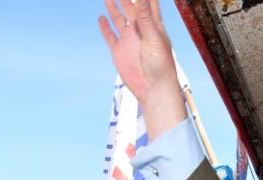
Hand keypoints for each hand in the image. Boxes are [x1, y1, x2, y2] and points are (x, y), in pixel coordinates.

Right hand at [98, 0, 186, 138]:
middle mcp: (140, 30)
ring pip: (119, 18)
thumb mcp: (153, 38)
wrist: (153, 88)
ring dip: (113, 7)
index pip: (148, 3)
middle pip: (130, 7)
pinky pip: (110, 36)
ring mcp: (128, 40)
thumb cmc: (160, 65)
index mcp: (152, 25)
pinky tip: (101, 17)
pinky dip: (105, 27)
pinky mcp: (119, 51)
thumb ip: (146, 18)